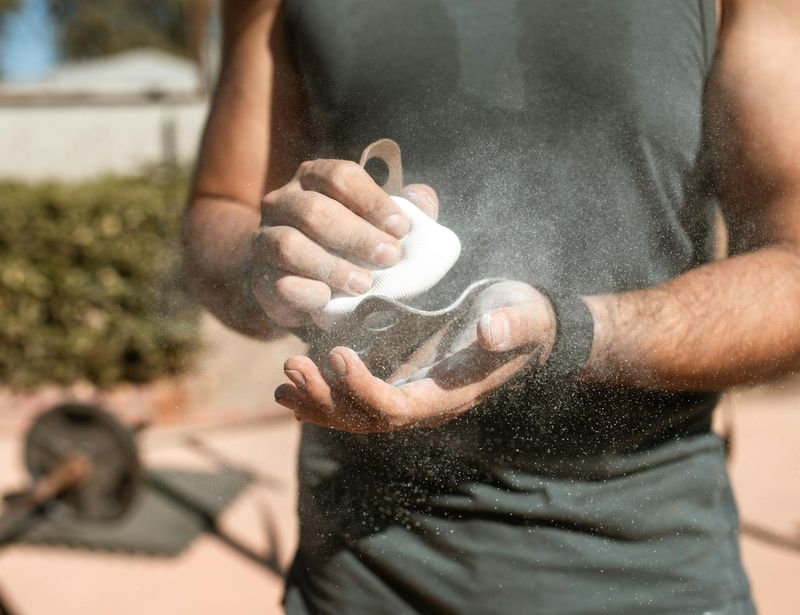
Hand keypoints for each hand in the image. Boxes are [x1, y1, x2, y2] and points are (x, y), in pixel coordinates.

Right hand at [249, 159, 438, 327]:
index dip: (373, 201)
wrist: (297, 280)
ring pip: (290, 245)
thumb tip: (424, 201)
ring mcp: (265, 239)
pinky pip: (278, 283)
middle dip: (357, 235)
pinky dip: (306, 291)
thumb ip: (404, 208)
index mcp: (314, 178)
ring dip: (332, 266)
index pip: (340, 176)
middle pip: (315, 211)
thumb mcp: (375, 222)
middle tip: (389, 257)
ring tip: (363, 284)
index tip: (401, 227)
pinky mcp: (260, 278)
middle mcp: (283, 202)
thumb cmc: (347, 244)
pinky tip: (328, 299)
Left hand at [274, 281, 556, 432]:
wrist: (522, 321)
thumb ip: (512, 326)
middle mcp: (425, 403)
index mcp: (449, 395)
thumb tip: (490, 332)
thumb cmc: (523, 318)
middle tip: (291, 366)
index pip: (396, 408)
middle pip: (365, 419)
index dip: (362, 388)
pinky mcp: (401, 377)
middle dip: (325, 398)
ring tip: (283, 381)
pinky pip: (356, 398)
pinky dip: (325, 395)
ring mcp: (410, 392)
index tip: (338, 354)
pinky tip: (295, 390)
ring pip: (354, 413)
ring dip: (317, 399)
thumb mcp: (524, 316)